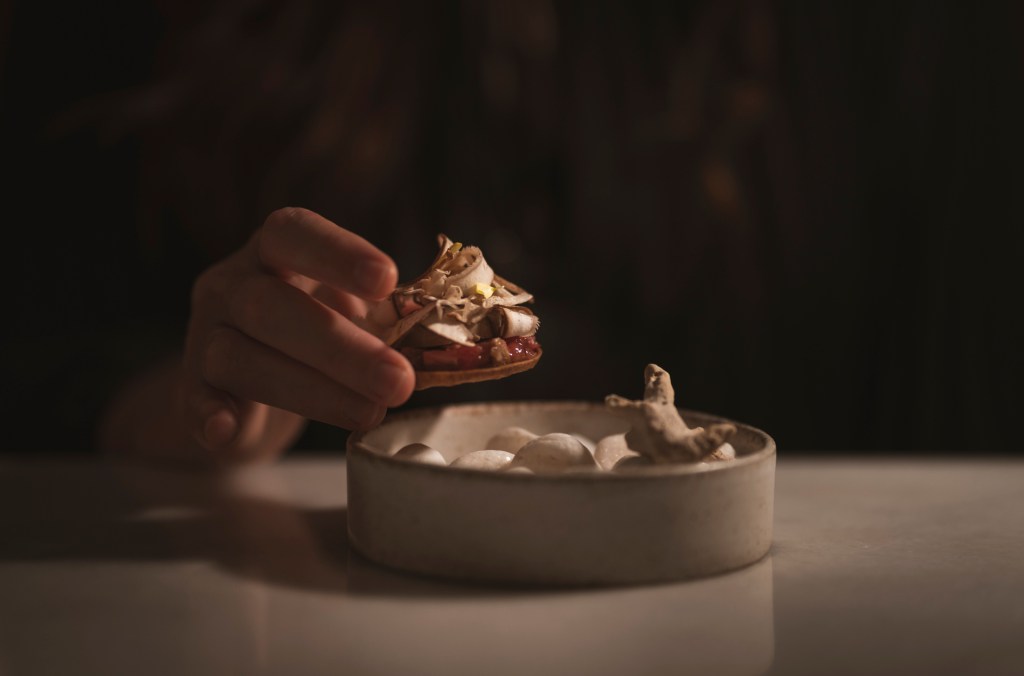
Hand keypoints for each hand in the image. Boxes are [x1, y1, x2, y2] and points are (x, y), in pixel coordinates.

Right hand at [178, 207, 412, 462]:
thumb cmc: (316, 329)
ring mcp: (205, 334)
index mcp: (275, 250)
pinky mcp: (191, 386)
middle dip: (339, 347)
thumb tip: (439, 344)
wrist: (248, 374)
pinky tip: (229, 430)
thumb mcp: (349, 311)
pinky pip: (192, 398)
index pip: (295, 233)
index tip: (388, 280)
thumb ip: (381, 319)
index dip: (339, 253)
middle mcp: (231, 284)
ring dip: (308, 389)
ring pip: (238, 355)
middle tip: (398, 382)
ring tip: (369, 414)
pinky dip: (208, 414)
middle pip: (269, 305)